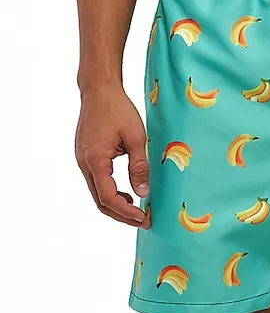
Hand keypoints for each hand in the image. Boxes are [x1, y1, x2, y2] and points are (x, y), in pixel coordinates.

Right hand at [75, 85, 150, 227]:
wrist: (99, 91)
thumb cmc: (118, 110)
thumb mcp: (136, 138)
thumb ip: (139, 166)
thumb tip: (143, 193)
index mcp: (95, 161)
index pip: (108, 198)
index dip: (126, 212)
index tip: (143, 218)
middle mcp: (84, 164)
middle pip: (100, 201)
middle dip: (121, 215)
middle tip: (143, 221)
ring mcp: (83, 161)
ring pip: (97, 193)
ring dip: (116, 205)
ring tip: (137, 211)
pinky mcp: (86, 156)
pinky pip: (97, 181)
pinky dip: (111, 192)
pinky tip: (127, 193)